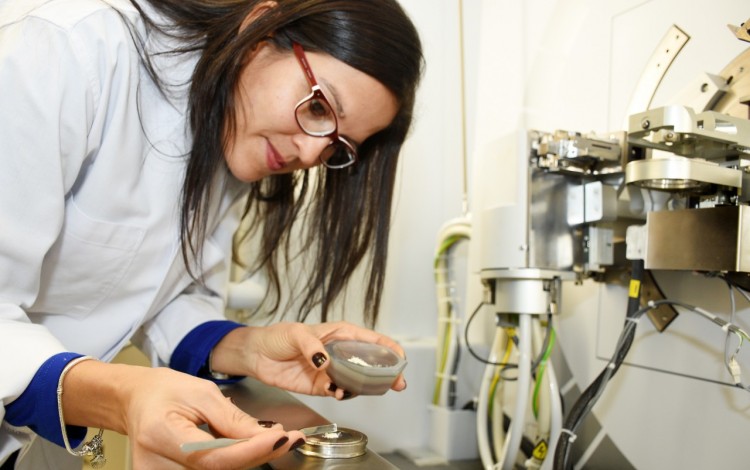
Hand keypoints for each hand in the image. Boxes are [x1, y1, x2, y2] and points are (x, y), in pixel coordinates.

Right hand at [125, 367, 306, 468]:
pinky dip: (232, 461)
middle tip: (287, 438)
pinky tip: (249, 447)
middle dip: (258, 454)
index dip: (252, 450)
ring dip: (248, 458)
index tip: (282, 438)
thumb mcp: (201, 392)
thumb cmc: (163, 391)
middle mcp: (157, 466)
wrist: (135, 401)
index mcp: (161, 435)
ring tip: (270, 439)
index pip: (214, 456)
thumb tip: (265, 436)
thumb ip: (231, 418)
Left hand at [210, 321, 406, 398]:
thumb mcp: (295, 334)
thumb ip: (311, 346)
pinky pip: (339, 392)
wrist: (257, 355)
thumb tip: (325, 362)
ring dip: (363, 387)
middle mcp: (341, 352)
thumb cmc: (278, 336)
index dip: (389, 348)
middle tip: (397, 383)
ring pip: (357, 380)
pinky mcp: (322, 386)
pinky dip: (342, 394)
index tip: (400, 358)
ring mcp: (333, 370)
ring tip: (359, 389)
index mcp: (341, 334)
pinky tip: (337, 393)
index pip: (371, 340)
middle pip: (371, 363)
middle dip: (386, 373)